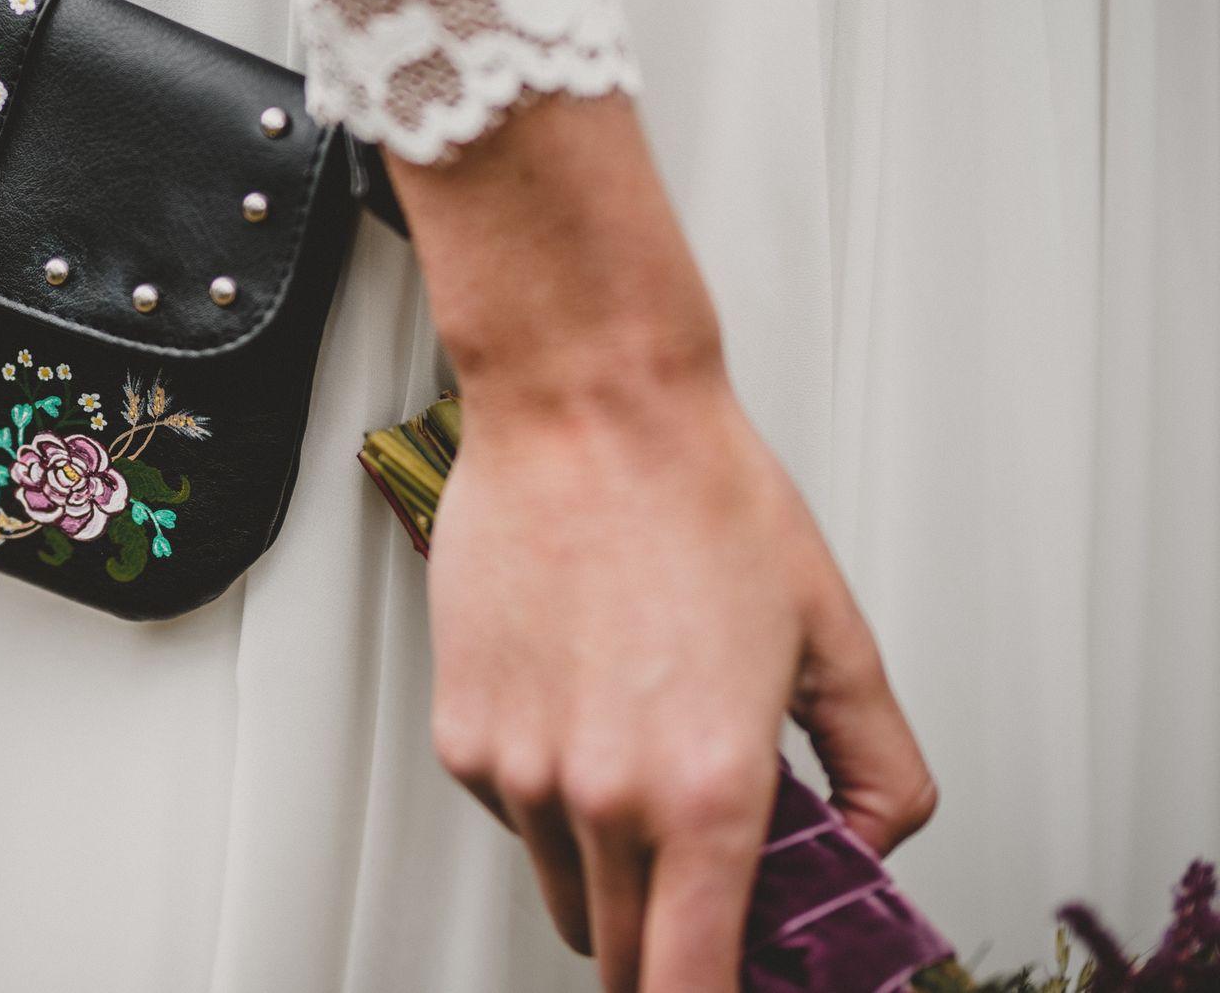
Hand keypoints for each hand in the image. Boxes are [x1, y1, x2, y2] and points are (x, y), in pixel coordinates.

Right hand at [427, 367, 933, 990]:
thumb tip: (865, 845)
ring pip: (566, 890)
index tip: (729, 991)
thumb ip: (880, 770)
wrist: (582, 409)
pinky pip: (515, 815)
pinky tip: (585, 709)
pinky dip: (553, 798)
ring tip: (645, 757)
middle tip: (713, 876)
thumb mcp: (833, 636)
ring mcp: (518, 772)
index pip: (690, 990)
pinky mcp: (463, 734)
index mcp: (707, 791)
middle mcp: (600, 798)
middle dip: (673, 946)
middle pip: (624, 959)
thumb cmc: (699, 497)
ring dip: (612, 867)